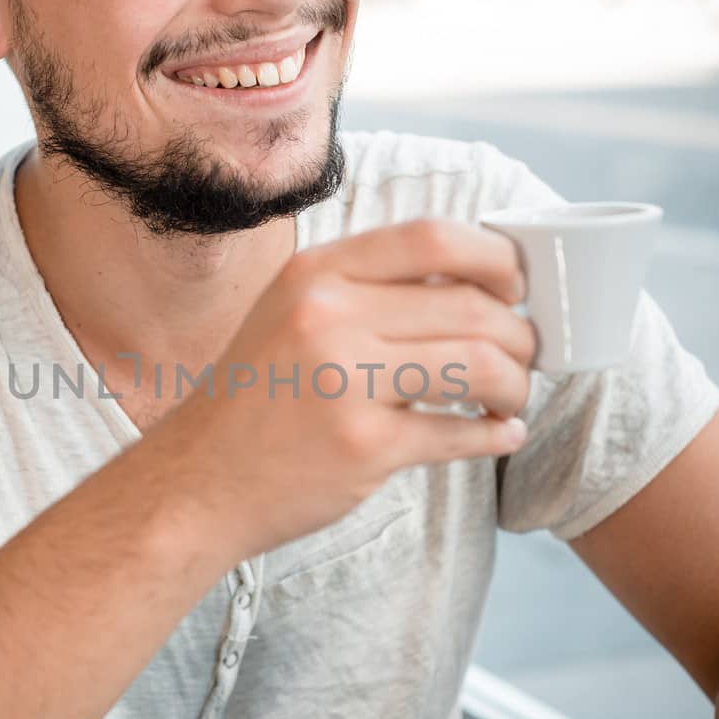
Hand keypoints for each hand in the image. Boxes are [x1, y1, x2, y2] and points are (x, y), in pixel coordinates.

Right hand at [157, 217, 534, 556]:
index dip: (495, 258)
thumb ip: (366, 288)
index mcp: (316, 273)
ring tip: (510, 399)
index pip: (433, 238)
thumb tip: (475, 279)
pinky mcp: (363, 447)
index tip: (515, 286)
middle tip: (523, 356)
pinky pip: (461, 433)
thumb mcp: (291, 311)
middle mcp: (329, 317)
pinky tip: (499, 436)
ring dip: (515, 385)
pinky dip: (497, 435)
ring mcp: (345, 383)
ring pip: (479, 365)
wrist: (195, 481)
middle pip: (471, 306)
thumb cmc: (257, 396)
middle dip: (518, 335)